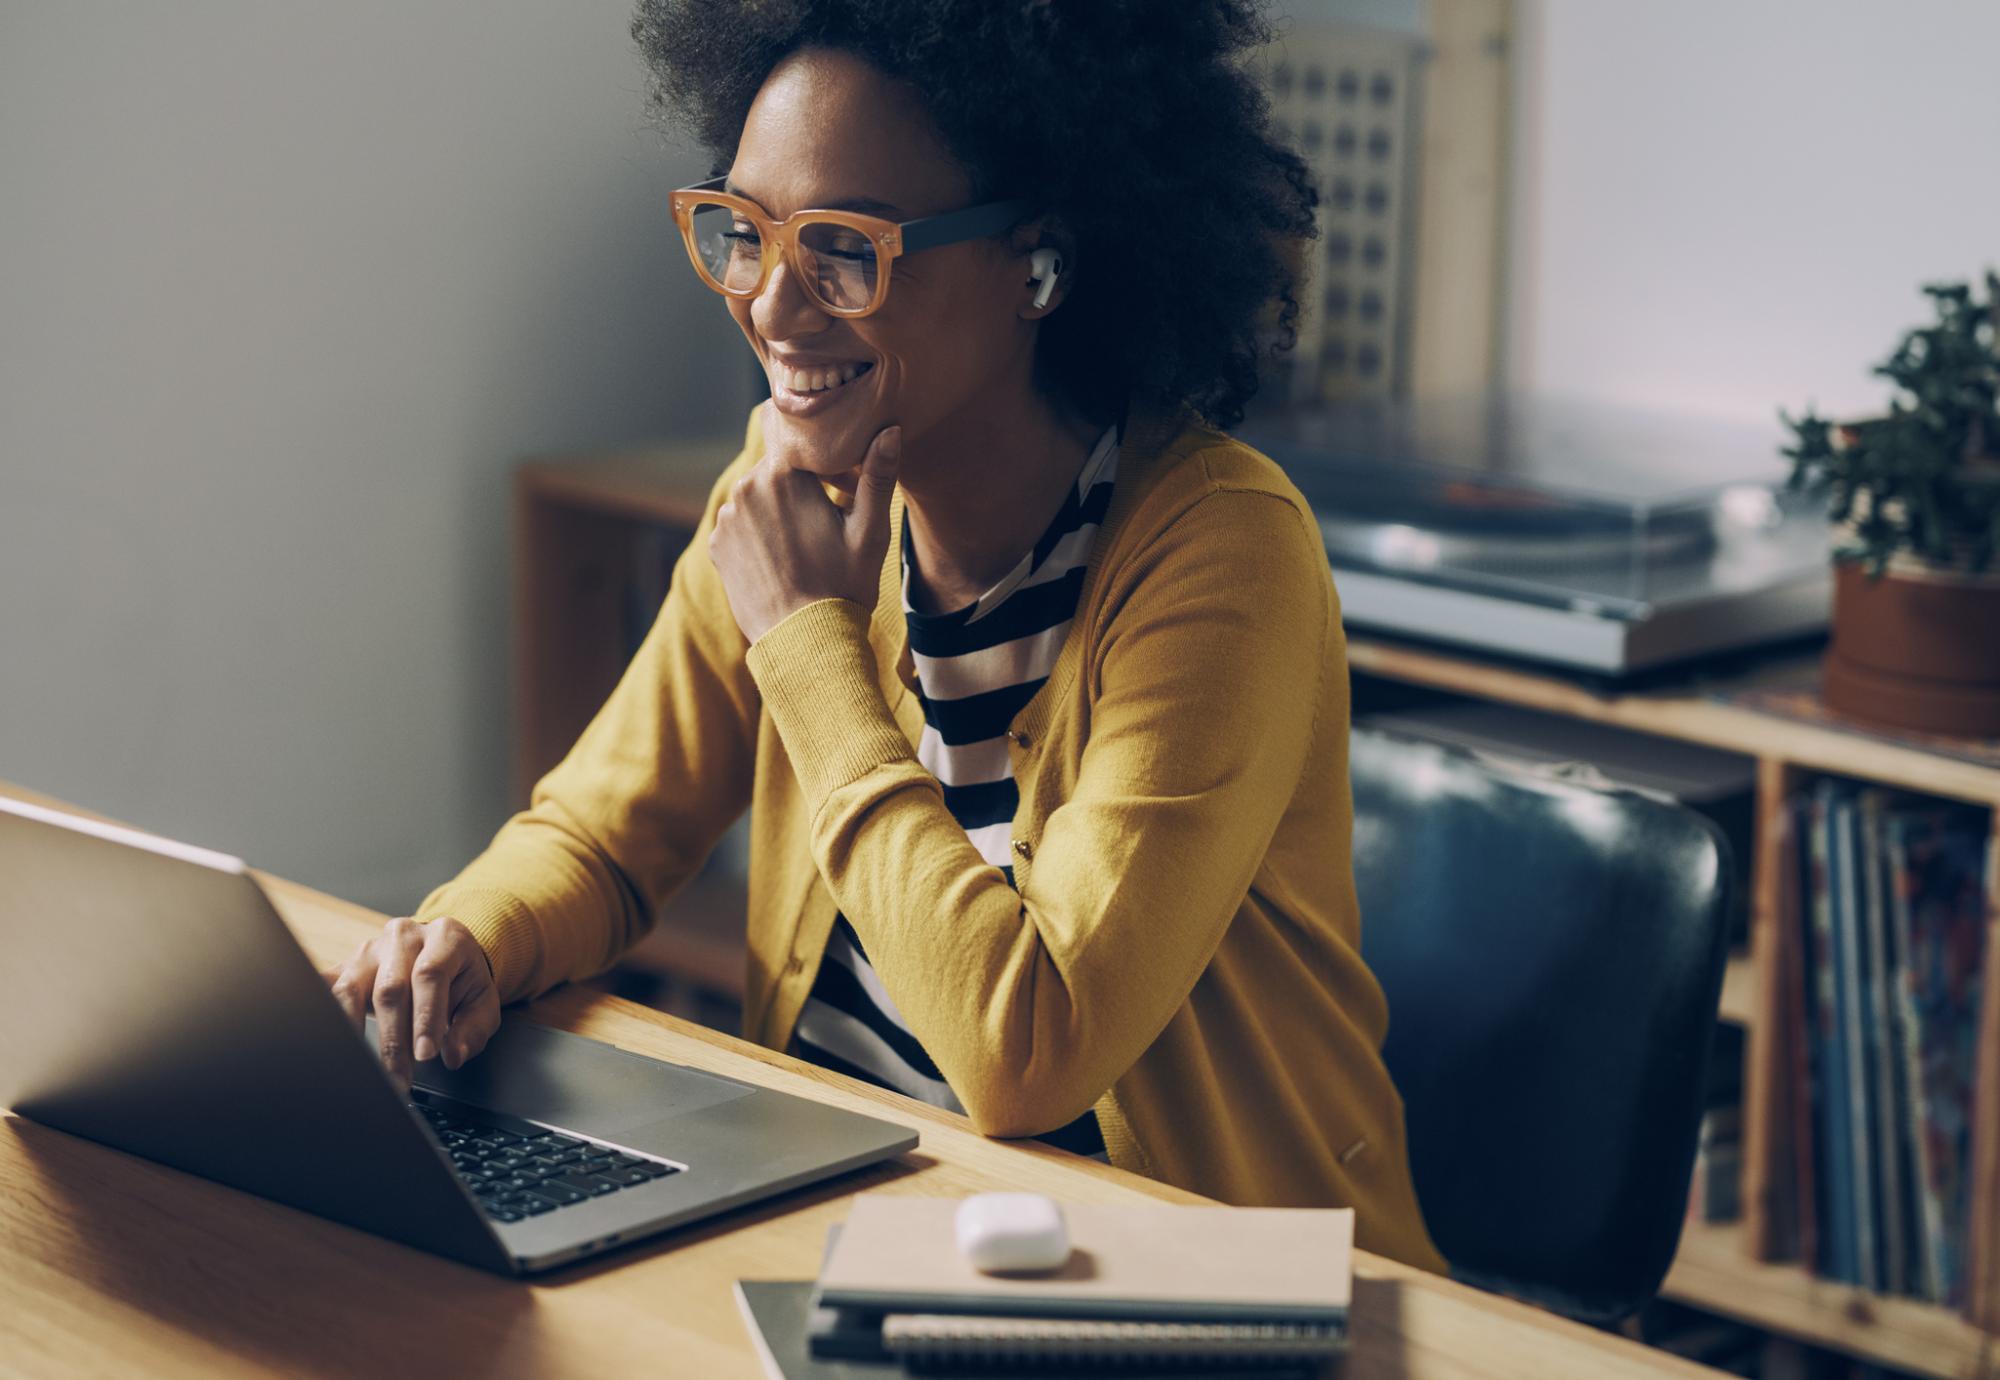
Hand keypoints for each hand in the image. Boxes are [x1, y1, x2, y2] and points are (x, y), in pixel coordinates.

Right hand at [323, 916, 500, 1091]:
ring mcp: (370, 950)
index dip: (425, 1017)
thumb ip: (472, 1029)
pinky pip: (325, 989)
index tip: (425, 1055)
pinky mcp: (345, 966)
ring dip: (355, 1034)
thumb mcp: (482, 1001)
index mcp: (445, 937)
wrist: (442, 955)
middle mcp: (404, 936)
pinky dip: (323, 1015)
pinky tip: (327, 1042)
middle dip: (394, 1039)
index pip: (429, 975)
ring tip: (364, 1070)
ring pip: (350, 990)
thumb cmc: (462, 981)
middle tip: (399, 1078)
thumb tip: (453, 1055)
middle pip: (390, 988)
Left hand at [708, 411, 901, 643]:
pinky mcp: (717, 546)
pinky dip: (759, 534)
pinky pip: (741, 524)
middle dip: (801, 484)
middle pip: (777, 468)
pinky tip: (783, 560)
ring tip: (805, 545)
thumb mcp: (871, 531)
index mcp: (781, 474)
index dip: (824, 458)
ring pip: (758, 496)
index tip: (842, 487)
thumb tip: (889, 430)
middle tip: (828, 519)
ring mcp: (726, 519)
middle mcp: (745, 488)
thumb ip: (877, 476)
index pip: (799, 440)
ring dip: (778, 509)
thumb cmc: (844, 586)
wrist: (805, 643)